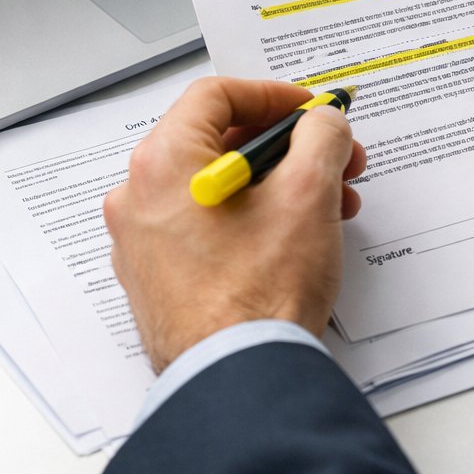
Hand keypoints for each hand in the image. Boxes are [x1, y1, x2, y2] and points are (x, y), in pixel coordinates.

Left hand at [103, 78, 365, 372]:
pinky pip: (206, 227)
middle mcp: (140, 197)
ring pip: (218, 187)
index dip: (274, 95)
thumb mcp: (309, 192)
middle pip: (219, 141)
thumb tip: (321, 122)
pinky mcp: (158, 278)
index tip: (311, 111)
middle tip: (333, 157)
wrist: (238, 378)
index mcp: (164, 163)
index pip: (217, 95)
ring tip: (331, 206)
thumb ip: (320, 136)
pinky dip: (252, 219)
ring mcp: (144, 242)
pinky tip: (297, 238)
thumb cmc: (259, 294)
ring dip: (279, 185)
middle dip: (288, 147)